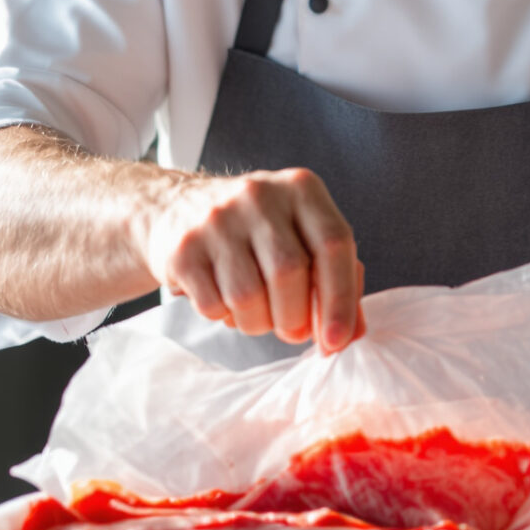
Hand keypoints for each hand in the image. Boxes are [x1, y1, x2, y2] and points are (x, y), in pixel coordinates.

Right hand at [141, 168, 364, 351]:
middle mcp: (259, 195)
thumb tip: (352, 334)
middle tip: (291, 331)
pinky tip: (223, 298)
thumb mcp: (302, 236)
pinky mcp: (183, 248)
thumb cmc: (256, 230)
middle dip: (294, 318)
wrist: (177, 206)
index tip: (336, 341)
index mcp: (301, 189)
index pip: (334, 243)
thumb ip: (336, 279)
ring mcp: (217, 219)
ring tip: (254, 313)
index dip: (340, 299)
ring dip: (257, 323)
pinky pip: (213, 305)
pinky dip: (224, 317)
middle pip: (289, 272)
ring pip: (248, 296)